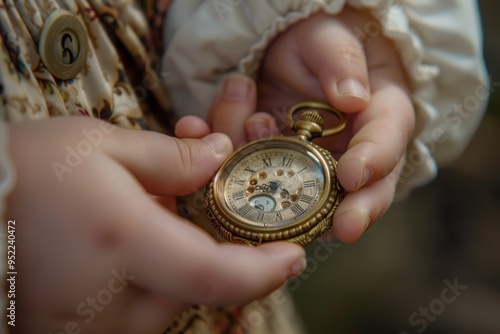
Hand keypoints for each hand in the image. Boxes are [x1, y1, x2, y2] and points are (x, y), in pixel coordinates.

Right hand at [7, 117, 304, 332]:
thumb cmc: (25, 172)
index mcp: (125, 244)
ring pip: (165, 300)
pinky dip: (144, 279)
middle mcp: (111, 300)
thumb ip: (171, 159)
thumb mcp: (100, 146)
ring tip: (140, 220)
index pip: (217, 275)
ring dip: (171, 263)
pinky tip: (119, 245)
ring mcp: (89, 328)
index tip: (293, 257)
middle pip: (195, 285)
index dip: (263, 270)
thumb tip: (220, 156)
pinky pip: (132, 312)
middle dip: (206, 248)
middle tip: (191, 208)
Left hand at [208, 8, 414, 242]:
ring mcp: (307, 169)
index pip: (386, 142)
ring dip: (261, 167)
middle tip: (334, 228)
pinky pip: (246, 173)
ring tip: (249, 112)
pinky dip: (219, 155)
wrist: (287, 52)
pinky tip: (195, 126)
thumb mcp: (329, 37)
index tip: (353, 178)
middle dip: (345, 213)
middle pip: (357, 192)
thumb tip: (353, 98)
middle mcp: (347, 152)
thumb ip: (340, 61)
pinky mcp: (269, 170)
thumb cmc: (318, 42)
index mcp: (377, 116)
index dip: (373, 163)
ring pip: (295, 192)